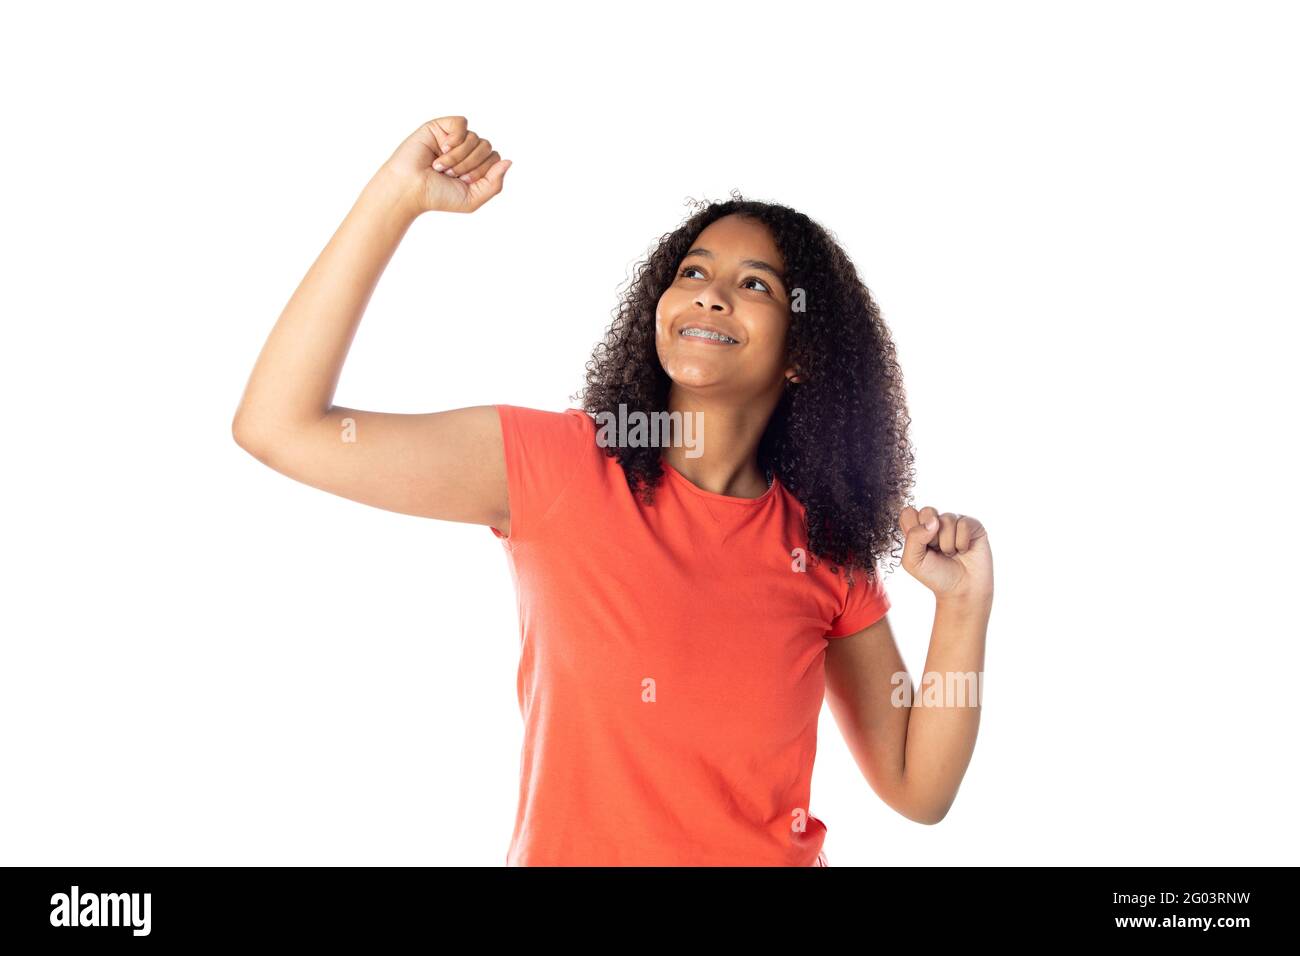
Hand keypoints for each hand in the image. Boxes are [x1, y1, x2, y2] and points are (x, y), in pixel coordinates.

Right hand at [382, 115, 511, 214]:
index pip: (495, 159)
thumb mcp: (472, 198)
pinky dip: (455, 139)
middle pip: (487, 148)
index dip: (482, 172)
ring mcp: (454, 138)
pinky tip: (442, 148)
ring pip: (475, 138)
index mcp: (475, 166)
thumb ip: (494, 183)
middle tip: (450, 175)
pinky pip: (462, 124)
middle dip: (470, 165)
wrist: (409, 188)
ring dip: (459, 157)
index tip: (463, 182)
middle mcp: (466, 151)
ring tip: (441, 166)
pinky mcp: (441, 127)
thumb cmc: (437, 196)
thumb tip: (509, 161)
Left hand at [899, 505, 992, 603]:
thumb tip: (934, 520)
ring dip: (947, 544)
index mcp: (918, 528)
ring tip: (951, 554)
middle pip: (927, 511)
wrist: (961, 591)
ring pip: (946, 520)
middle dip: (931, 537)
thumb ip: (913, 537)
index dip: (912, 529)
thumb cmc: (935, 576)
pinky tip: (964, 551)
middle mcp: (936, 522)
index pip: (908, 513)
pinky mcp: (972, 525)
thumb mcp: (912, 561)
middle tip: (936, 551)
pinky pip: (964, 524)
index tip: (921, 547)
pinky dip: (962, 543)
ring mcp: (954, 521)